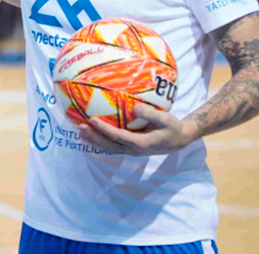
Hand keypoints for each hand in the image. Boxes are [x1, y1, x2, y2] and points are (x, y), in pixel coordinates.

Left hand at [77, 103, 197, 155]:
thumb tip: (135, 108)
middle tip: (79, 127)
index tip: (92, 119)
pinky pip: (113, 146)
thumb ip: (151, 114)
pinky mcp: (130, 148)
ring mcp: (132, 150)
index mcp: (142, 143)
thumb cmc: (173, 127)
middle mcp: (134, 149)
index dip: (104, 129)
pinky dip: (101, 141)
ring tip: (80, 132)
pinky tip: (91, 135)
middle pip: (110, 145)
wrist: (179, 140)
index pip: (118, 137)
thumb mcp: (167, 119)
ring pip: (109, 148)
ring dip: (94, 141)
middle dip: (94, 137)